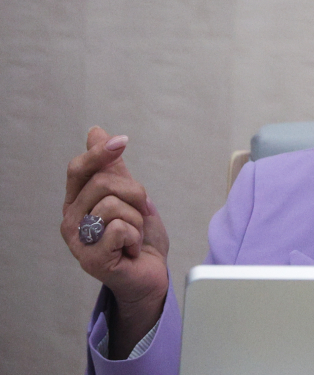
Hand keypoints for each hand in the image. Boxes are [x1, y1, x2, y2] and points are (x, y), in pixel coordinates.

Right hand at [61, 126, 169, 357]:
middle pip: (103, 183)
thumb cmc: (138, 237)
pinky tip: (131, 250)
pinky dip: (135, 236)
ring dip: (137, 219)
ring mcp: (78, 242)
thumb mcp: (130, 196)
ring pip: (113, 205)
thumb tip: (96, 131)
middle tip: (140, 213)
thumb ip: (113, 168)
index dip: (100, 152)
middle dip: (134, 194)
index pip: (79, 168)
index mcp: (77, 202)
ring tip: (133, 235)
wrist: (150, 274)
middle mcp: (71, 220)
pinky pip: (120, 228)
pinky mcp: (92, 259)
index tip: (123, 141)